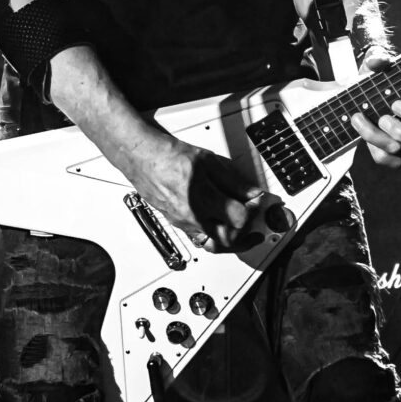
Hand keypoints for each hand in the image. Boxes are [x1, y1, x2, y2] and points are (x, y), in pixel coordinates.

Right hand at [126, 133, 263, 252]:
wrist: (143, 158)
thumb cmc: (170, 156)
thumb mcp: (209, 161)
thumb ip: (233, 180)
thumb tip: (252, 193)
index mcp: (202, 197)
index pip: (239, 218)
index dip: (253, 210)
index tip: (256, 202)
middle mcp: (193, 216)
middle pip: (229, 239)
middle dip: (247, 233)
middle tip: (257, 224)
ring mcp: (184, 223)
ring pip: (215, 245)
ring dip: (233, 242)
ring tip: (246, 235)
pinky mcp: (179, 224)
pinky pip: (201, 240)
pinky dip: (216, 238)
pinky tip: (223, 229)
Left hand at [349, 47, 400, 169]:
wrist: (360, 95)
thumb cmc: (377, 80)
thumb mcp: (376, 66)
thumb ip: (378, 58)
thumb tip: (377, 61)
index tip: (395, 103)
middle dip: (400, 130)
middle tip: (382, 117)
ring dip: (376, 137)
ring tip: (359, 119)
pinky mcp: (395, 154)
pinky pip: (389, 161)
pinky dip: (373, 150)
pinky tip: (361, 133)